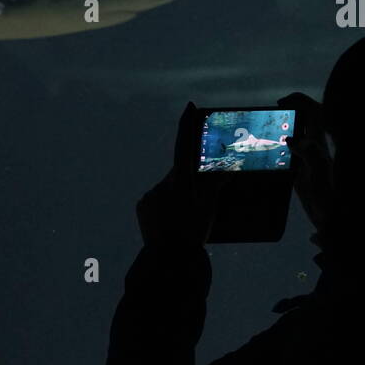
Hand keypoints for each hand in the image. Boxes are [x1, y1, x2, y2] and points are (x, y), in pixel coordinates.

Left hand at [136, 102, 221, 247]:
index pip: (184, 146)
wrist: (169, 258)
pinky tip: (172, 222)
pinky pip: (155, 201)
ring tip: (185, 219)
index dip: (187, 125)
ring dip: (176, 198)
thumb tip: (223, 171)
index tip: (189, 106)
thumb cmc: (193, 232)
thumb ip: (214, 186)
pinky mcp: (142, 206)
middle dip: (188, 182)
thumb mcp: (209, 208)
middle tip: (197, 202)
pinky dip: (164, 207)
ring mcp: (150, 194)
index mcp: (181, 179)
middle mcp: (162, 183)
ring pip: (167, 190)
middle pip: (179, 174)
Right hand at [278, 92, 332, 238]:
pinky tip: (265, 153)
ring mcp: (305, 158)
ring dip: (282, 127)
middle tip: (272, 112)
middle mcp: (312, 147)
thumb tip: (291, 139)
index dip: (300, 101)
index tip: (282, 103)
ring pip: (296, 134)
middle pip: (304, 120)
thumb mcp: (318, 172)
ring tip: (265, 128)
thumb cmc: (326, 194)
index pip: (314, 112)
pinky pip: (288, 151)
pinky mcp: (299, 169)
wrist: (327, 216)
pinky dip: (277, 146)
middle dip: (290, 110)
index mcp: (318, 144)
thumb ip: (310, 153)